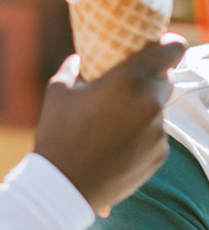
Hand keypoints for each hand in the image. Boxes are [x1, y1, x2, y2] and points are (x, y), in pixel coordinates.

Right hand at [32, 35, 185, 213]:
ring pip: (156, 110)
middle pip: (164, 80)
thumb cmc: (58, 135)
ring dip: (140, 110)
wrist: (66, 185)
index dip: (170, 44)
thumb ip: (72, 70)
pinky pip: (155, 135)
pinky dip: (140, 135)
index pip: (172, 50)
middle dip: (147, 80)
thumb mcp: (57, 94)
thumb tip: (79, 59)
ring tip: (109, 124)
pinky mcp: (161, 154)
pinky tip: (114, 144)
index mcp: (127, 80)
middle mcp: (150, 103)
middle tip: (122, 88)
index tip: (161, 45)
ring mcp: (159, 131)